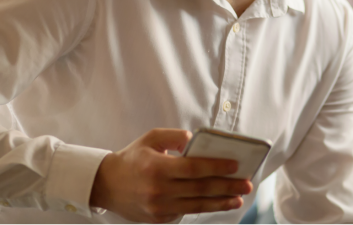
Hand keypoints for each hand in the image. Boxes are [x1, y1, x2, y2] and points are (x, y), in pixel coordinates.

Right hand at [90, 129, 251, 223]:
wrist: (106, 185)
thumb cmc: (132, 158)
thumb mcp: (151, 138)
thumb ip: (174, 136)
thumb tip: (195, 140)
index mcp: (157, 168)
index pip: (194, 169)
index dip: (217, 167)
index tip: (235, 166)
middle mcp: (159, 190)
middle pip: (201, 189)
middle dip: (227, 187)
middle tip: (247, 184)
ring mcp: (159, 208)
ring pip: (197, 205)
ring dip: (221, 202)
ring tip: (238, 198)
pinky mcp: (159, 219)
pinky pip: (186, 212)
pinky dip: (204, 208)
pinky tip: (218, 202)